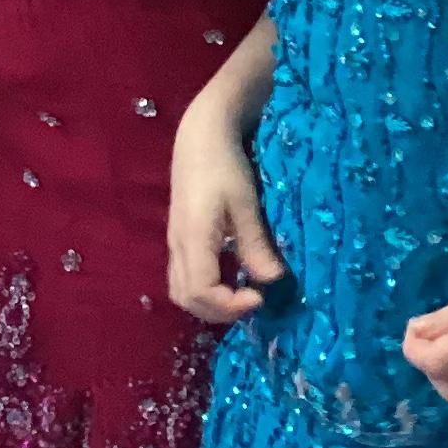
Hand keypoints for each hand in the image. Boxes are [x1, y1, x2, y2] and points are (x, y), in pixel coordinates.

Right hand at [168, 96, 287, 327]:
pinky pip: (183, 276)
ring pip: (180, 290)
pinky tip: (230, 278)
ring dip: (209, 303)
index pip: (201, 291)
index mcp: (193, 238)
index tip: (260, 297)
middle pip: (186, 298)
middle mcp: (177, 245)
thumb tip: (272, 281)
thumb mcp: (246, 203)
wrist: (201, 136)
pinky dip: (204, 289)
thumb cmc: (225, 164)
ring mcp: (175, 242)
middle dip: (219, 311)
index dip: (229, 305)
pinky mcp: (179, 237)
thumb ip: (255, 244)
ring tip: (240, 295)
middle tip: (252, 301)